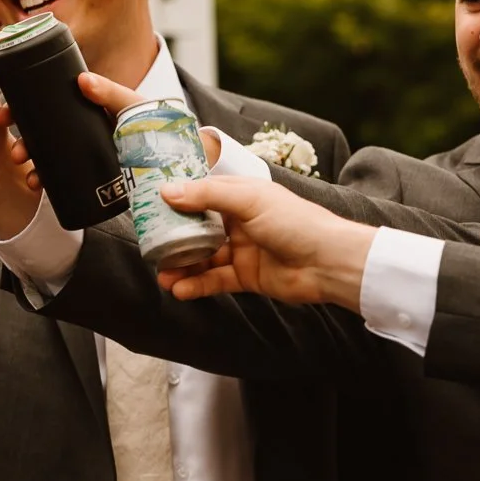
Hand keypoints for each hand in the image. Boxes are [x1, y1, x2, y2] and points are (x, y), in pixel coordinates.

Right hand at [154, 174, 373, 309]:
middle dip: (174, 239)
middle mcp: (239, 221)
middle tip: (151, 246)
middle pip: (198, 229)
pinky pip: (215, 280)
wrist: (329, 262)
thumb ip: (207, 196)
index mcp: (241, 195)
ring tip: (162, 274)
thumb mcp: (249, 200)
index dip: (177, 200)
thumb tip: (167, 192)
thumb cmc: (296, 222)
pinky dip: (197, 284)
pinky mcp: (246, 276)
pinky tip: (179, 288)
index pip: (201, 193)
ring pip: (203, 257)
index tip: (150, 206)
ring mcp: (242, 250)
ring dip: (182, 266)